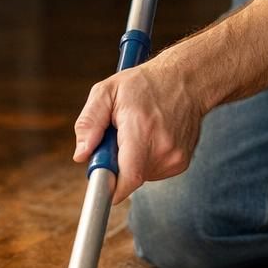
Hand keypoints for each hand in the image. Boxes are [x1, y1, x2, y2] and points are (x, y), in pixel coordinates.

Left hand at [73, 61, 205, 202]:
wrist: (186, 80)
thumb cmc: (144, 83)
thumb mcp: (107, 92)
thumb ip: (89, 123)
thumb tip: (81, 155)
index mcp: (142, 129)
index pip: (128, 178)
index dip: (110, 187)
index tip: (100, 179)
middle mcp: (163, 148)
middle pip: (128, 178)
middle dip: (115, 164)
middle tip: (117, 137)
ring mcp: (175, 157)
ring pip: (140, 176)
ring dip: (131, 162)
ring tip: (138, 133)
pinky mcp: (181, 163)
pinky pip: (153, 172)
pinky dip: (145, 160)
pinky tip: (151, 137)